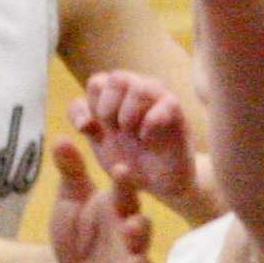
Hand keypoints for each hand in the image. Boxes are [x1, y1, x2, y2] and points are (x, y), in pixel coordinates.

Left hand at [49, 142, 152, 262]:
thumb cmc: (77, 234)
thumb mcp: (69, 201)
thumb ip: (69, 173)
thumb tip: (60, 138)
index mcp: (119, 210)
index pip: (126, 193)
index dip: (125, 183)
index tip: (120, 170)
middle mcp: (131, 239)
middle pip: (141, 230)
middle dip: (138, 227)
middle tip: (130, 223)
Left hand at [72, 71, 199, 206]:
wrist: (161, 185)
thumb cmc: (132, 162)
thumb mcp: (103, 148)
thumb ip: (90, 130)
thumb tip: (85, 123)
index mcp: (116, 99)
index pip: (97, 83)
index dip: (87, 106)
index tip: (88, 130)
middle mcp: (137, 95)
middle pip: (117, 77)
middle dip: (108, 107)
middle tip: (114, 130)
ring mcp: (159, 102)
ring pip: (142, 87)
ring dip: (129, 112)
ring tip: (131, 133)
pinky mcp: (178, 116)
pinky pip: (168, 103)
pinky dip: (150, 123)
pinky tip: (146, 138)